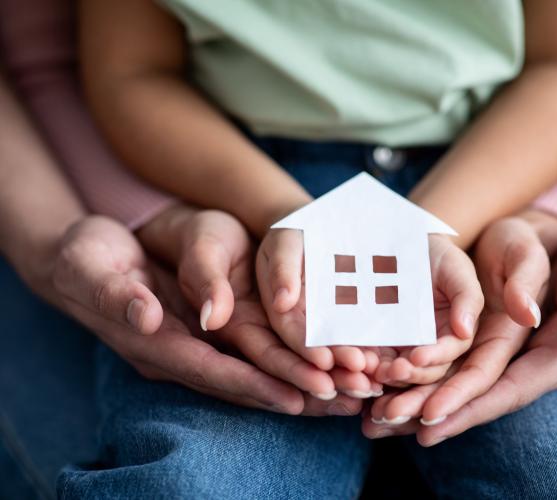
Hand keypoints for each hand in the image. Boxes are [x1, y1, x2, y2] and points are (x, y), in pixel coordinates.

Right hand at [52, 214, 363, 415]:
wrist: (78, 259)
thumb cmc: (83, 258)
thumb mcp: (90, 266)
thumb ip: (116, 294)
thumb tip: (145, 317)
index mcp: (153, 343)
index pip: (210, 371)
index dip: (253, 384)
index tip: (297, 396)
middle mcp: (178, 353)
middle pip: (241, 382)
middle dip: (292, 393)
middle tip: (345, 403)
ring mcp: (191, 346)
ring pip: (252, 374)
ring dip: (299, 385)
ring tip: (348, 395)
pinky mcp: (203, 334)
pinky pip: (250, 356)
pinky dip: (285, 364)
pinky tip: (320, 367)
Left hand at [371, 203, 556, 445]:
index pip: (513, 387)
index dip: (471, 405)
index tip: (428, 420)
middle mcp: (537, 356)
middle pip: (480, 393)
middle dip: (432, 409)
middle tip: (382, 422)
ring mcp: (519, 345)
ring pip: (464, 381)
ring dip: (420, 396)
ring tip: (374, 412)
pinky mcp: (503, 329)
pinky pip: (462, 357)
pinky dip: (427, 371)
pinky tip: (392, 378)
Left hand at [374, 234, 483, 385]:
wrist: (405, 245)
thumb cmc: (440, 258)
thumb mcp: (457, 271)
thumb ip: (467, 298)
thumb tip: (465, 330)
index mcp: (454, 335)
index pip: (448, 353)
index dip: (435, 357)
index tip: (418, 356)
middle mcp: (430, 347)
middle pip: (423, 371)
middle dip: (410, 374)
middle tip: (392, 370)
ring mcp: (403, 347)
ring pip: (397, 371)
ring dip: (386, 375)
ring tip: (371, 370)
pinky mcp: (379, 342)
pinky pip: (373, 358)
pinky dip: (366, 364)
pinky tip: (356, 362)